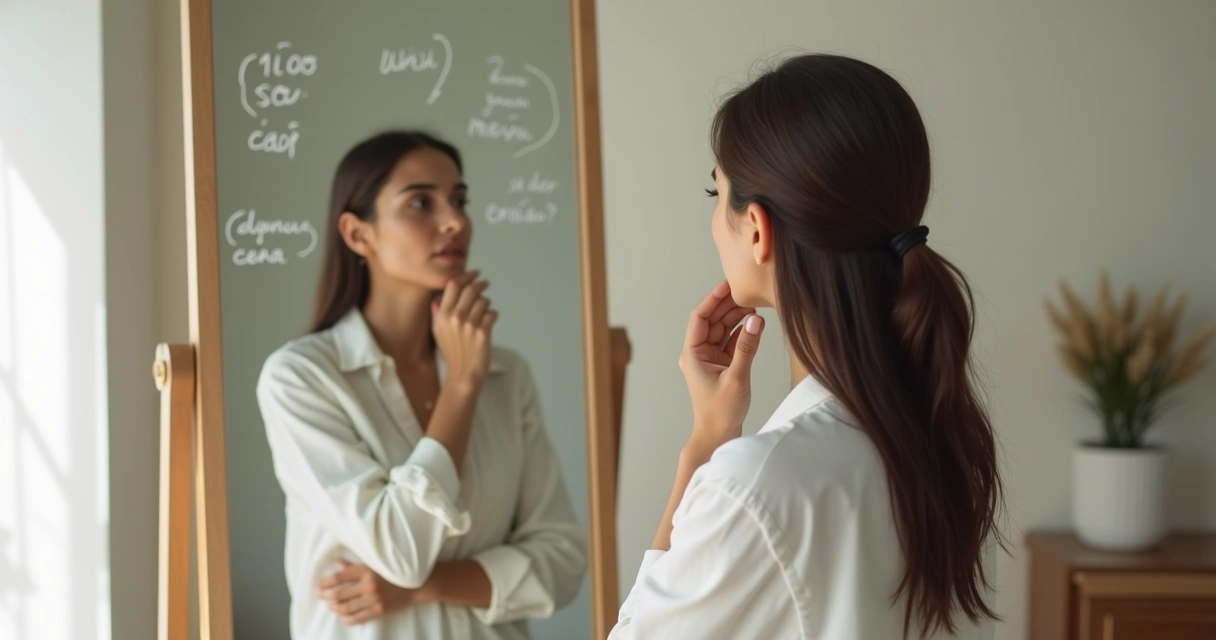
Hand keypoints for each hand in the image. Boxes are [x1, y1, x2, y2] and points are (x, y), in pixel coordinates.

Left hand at [318, 561, 414, 625]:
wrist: (417, 583)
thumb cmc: (395, 570)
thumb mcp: (376, 564)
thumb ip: (356, 565)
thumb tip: (338, 564)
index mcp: (366, 571)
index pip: (339, 578)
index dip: (325, 583)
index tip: (319, 586)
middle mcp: (368, 585)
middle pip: (339, 594)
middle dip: (327, 596)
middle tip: (322, 596)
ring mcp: (374, 600)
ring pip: (346, 607)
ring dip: (336, 608)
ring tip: (331, 607)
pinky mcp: (379, 610)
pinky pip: (358, 618)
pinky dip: (348, 618)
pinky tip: (344, 616)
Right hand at [432, 270, 497, 385]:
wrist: (463, 374)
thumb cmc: (453, 353)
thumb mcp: (438, 333)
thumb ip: (437, 315)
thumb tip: (437, 300)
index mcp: (442, 315)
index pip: (453, 285)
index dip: (465, 276)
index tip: (474, 273)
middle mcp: (455, 317)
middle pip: (471, 289)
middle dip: (480, 284)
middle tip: (485, 283)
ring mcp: (469, 325)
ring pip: (484, 301)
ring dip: (487, 303)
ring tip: (484, 311)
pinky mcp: (483, 332)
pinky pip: (492, 314)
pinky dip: (493, 316)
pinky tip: (489, 322)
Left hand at [678, 280, 763, 448]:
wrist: (718, 436)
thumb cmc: (721, 412)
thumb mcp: (736, 378)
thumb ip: (747, 347)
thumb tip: (756, 320)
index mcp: (692, 353)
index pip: (700, 317)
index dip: (714, 298)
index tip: (729, 284)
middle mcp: (699, 352)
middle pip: (713, 320)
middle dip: (729, 305)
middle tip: (748, 291)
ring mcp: (711, 358)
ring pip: (724, 329)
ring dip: (738, 317)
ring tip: (757, 305)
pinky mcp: (723, 364)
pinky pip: (732, 341)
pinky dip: (743, 332)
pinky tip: (756, 322)